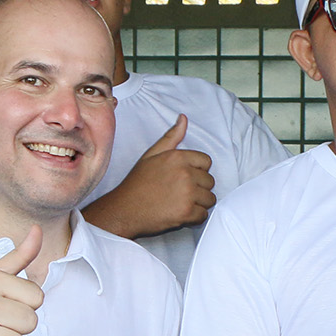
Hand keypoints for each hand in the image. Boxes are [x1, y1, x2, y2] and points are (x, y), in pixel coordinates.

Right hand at [81, 115, 215, 237]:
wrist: (125, 210)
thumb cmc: (137, 183)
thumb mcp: (151, 154)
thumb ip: (171, 137)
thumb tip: (184, 118)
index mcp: (178, 157)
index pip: (206, 162)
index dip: (197, 171)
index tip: (184, 178)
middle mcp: (185, 173)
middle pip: (210, 181)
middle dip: (199, 188)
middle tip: (180, 193)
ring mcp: (187, 194)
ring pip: (209, 199)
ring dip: (199, 204)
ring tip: (181, 203)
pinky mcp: (187, 212)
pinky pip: (203, 215)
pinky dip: (194, 218)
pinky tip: (180, 214)